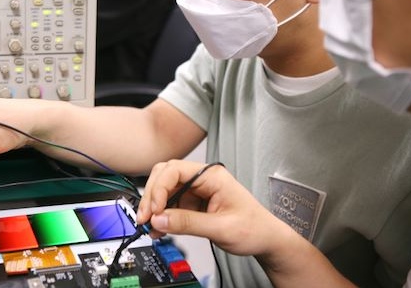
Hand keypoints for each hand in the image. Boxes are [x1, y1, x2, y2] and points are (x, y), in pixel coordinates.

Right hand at [136, 159, 293, 256]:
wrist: (266, 240)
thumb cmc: (254, 228)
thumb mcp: (221, 228)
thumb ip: (188, 223)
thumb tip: (160, 219)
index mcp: (212, 176)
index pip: (175, 170)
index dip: (159, 188)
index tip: (154, 209)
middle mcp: (202, 179)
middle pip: (165, 177)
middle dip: (152, 196)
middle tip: (145, 218)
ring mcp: (196, 191)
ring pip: (164, 192)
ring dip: (154, 208)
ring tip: (151, 226)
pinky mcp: (193, 204)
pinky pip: (170, 206)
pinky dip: (161, 217)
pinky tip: (159, 229)